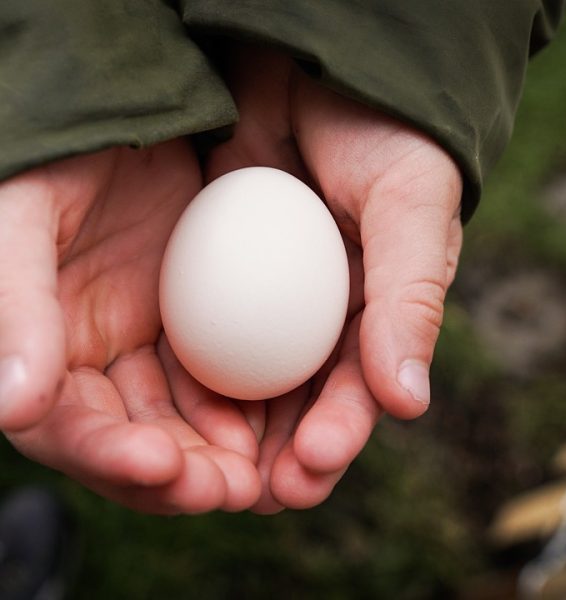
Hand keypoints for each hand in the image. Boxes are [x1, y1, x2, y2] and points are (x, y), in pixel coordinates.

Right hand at [0, 140, 260, 512]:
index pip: (70, 429)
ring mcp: (151, 347)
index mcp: (44, 355)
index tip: (162, 467)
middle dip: (180, 474)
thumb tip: (12, 408)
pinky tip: (278, 423)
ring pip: (186, 420)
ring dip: (221, 454)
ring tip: (261, 476)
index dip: (110, 457)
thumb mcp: (21, 224)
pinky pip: (226, 377)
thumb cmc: (53, 164)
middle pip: (136, 440)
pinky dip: (247, 407)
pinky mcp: (197, 326)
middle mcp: (98, 363)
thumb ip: (15, 311)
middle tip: (232, 489)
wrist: (120, 118)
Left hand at [205, 45, 462, 511]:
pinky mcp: (220, 279)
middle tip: (262, 492)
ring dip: (235, 430)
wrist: (313, 74)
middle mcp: (323, 317)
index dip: (340, 428)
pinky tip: (178, 405)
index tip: (312, 462)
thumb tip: (411, 401)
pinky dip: (197, 372)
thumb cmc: (382, 137)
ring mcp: (268, 301)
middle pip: (303, 400)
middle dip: (284, 451)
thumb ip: (412, 298)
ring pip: (251, 381)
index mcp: (378, 311)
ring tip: (214, 472)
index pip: (362, 386)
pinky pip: (206, 332)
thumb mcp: (410, 207)